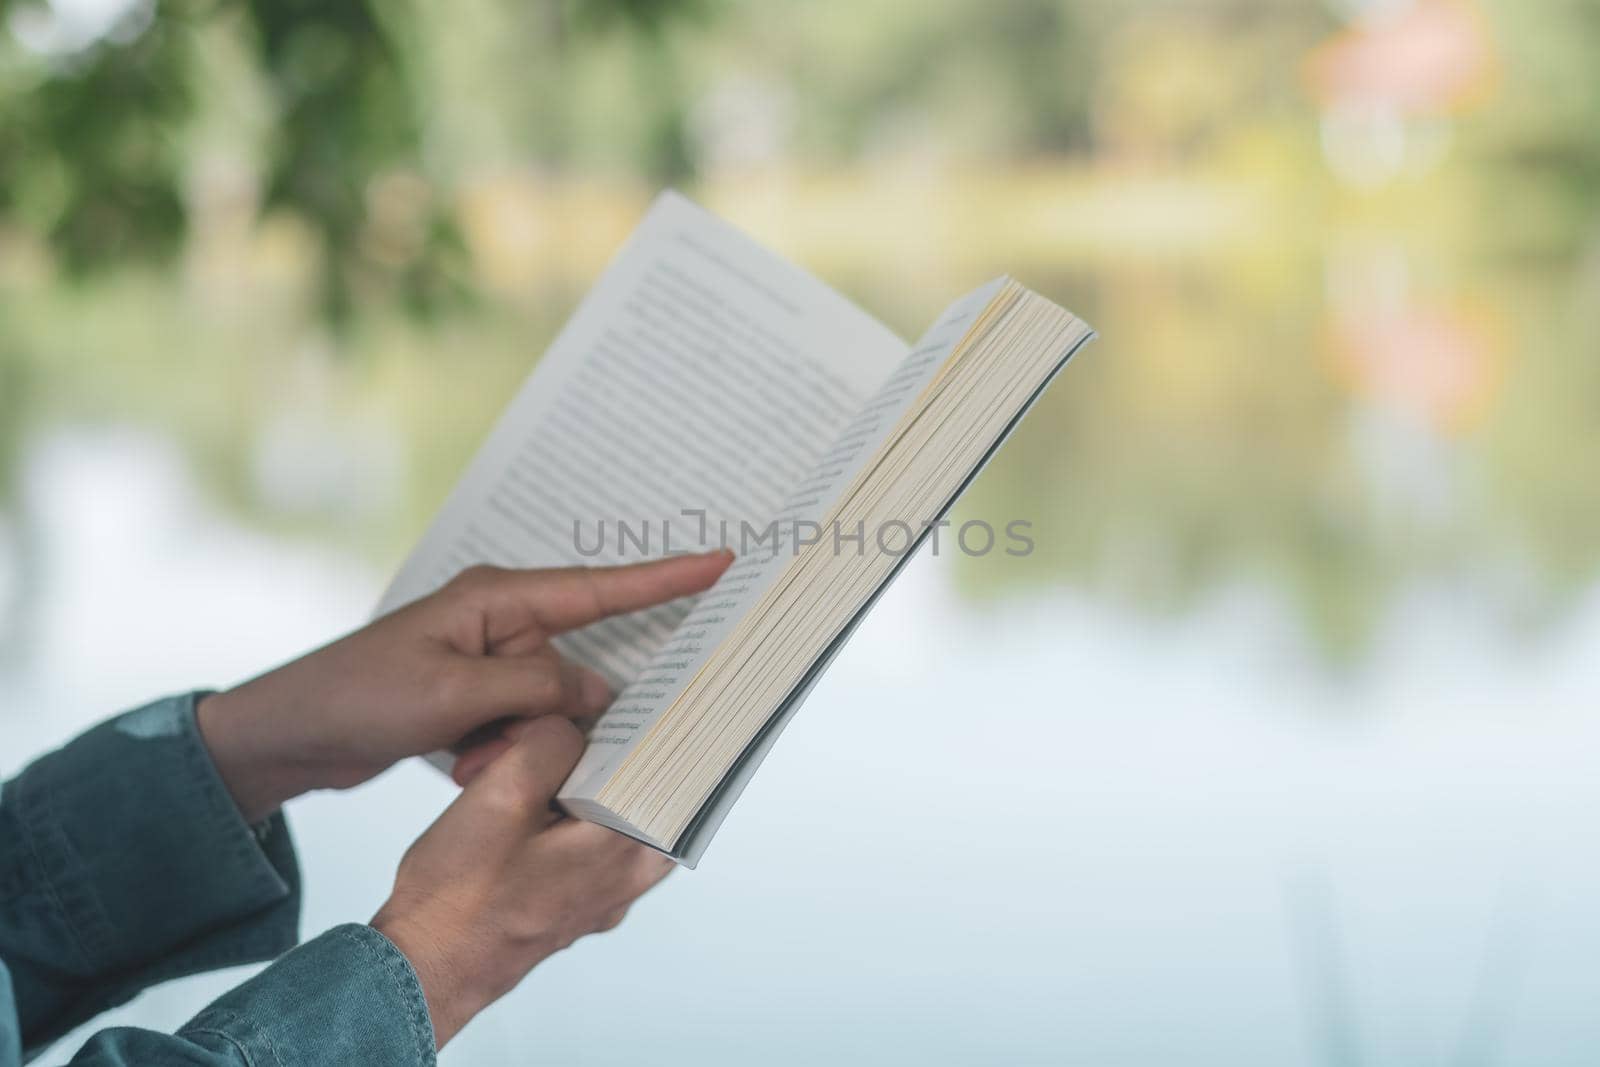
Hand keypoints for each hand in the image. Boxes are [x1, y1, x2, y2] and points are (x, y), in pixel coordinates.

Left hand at [197, 551, 732, 821]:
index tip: (722, 560)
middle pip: (578, 660)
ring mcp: (492, 661)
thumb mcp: (451, 694)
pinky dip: (507, 750)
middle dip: (568, 707)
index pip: (599, 587)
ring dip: (525, 740)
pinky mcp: (480, 697)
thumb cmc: (360, 697)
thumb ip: (534, 686)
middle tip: (522, 730)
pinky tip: (462, 762)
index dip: (665, 578)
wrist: (293, 731)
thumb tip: (597, 691)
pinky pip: (526, 724)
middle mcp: (503, 621)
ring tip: (465, 754)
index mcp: (498, 598)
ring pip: (554, 705)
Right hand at [372, 715, 673, 1047]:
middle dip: (603, 756)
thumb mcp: (503, 793)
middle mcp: (624, 880)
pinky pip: (586, 846)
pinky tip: (525, 804)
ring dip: (577, 785)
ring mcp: (599, 897)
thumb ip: (551, 745)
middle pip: (639, 794)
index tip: (614, 708)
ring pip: (611, 818)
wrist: (423, 968)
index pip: (661, 772)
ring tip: (534, 766)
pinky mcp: (570, 904)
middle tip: (572, 733)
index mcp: (623, 851)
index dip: (631, 732)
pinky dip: (563, 816)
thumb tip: (570, 729)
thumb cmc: (458, 897)